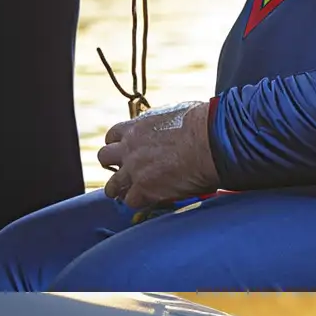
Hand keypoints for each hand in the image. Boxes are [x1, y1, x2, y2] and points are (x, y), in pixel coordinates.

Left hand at [99, 98, 218, 209]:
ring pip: (111, 185)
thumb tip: (172, 123)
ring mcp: (134, 170)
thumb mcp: (177, 113)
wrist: (211, 141)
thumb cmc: (204, 124)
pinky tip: (151, 201)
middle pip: (104, 158)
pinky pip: (131, 201)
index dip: (118, 144)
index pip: (113, 135)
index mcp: (137, 127)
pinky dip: (139, 202)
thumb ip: (164, 123)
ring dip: (120, 189)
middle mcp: (129, 148)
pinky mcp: (144, 189)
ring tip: (132, 194)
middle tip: (125, 172)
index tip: (126, 150)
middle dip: (112, 165)